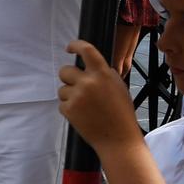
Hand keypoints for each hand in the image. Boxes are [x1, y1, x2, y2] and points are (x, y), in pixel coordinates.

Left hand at [57, 38, 141, 152]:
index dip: (75, 45)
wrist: (118, 138)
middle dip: (68, 77)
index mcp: (103, 74)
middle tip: (77, 87)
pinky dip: (69, 108)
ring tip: (84, 106)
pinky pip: (62, 103)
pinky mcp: (68, 110)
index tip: (70, 48)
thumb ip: (105, 74)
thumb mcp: (119, 87)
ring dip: (69, 95)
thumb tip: (91, 66)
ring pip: (62, 88)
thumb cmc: (121, 113)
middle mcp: (88, 82)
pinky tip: (82, 115)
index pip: (86, 50)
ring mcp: (77, 96)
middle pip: (65, 70)